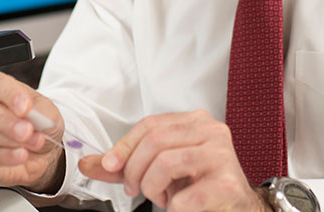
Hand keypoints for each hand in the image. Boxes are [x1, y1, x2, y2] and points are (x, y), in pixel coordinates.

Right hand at [0, 69, 65, 192]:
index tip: (25, 108)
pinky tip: (21, 155)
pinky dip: (4, 156)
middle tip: (26, 130)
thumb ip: (40, 110)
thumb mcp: (46, 111)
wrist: (40, 152)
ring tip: (33, 142)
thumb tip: (30, 114)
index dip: (9, 95)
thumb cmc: (37, 123)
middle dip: (2, 119)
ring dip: (9, 140)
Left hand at [78, 110, 270, 211]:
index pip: (150, 125)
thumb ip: (125, 165)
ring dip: (153, 189)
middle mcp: (212, 131)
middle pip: (155, 142)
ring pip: (166, 164)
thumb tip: (88, 164)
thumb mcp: (159, 170)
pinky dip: (173, 207)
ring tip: (160, 198)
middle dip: (135, 171)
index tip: (110, 166)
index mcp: (195, 121)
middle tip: (135, 190)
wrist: (236, 207)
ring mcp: (222, 155)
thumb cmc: (198, 185)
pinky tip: (179, 207)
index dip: (124, 146)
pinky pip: (185, 197)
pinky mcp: (228, 184)